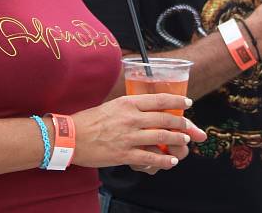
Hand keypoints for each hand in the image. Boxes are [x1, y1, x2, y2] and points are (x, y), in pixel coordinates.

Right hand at [71, 93, 205, 170]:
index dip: (177, 102)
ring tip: (183, 142)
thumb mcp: (111, 105)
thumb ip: (129, 108)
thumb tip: (145, 109)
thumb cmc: (89, 120)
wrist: (70, 136)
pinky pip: (150, 158)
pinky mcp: (124, 154)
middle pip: (165, 119)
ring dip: (176, 140)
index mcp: (128, 103)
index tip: (188, 103)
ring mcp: (129, 137)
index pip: (159, 100)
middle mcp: (131, 118)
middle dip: (182, 124)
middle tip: (190, 127)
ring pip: (161, 138)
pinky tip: (171, 162)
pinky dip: (164, 161)